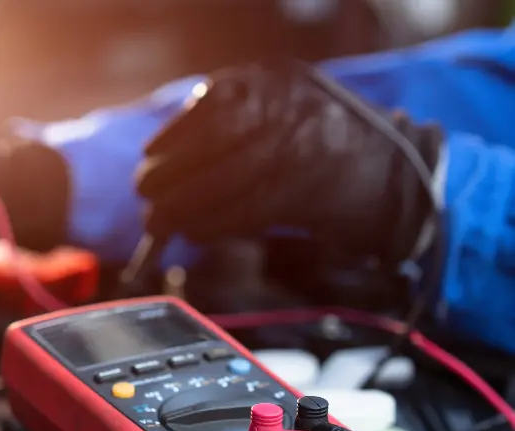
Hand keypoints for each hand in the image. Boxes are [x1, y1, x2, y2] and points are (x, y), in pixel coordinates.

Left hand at [136, 61, 441, 263]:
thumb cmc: (328, 145)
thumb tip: (169, 158)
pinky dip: (215, 224)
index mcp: (277, 82)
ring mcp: (302, 145)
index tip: (149, 156)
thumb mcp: (280, 111)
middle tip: (145, 196)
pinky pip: (249, 208)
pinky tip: (195, 232)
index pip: (210, 106)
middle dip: (169, 175)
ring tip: (161, 222)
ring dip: (185, 206)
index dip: (173, 137)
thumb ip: (231, 123)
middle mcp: (289, 106)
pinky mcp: (310, 188)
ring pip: (225, 180)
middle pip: (211, 144)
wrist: (400, 171)